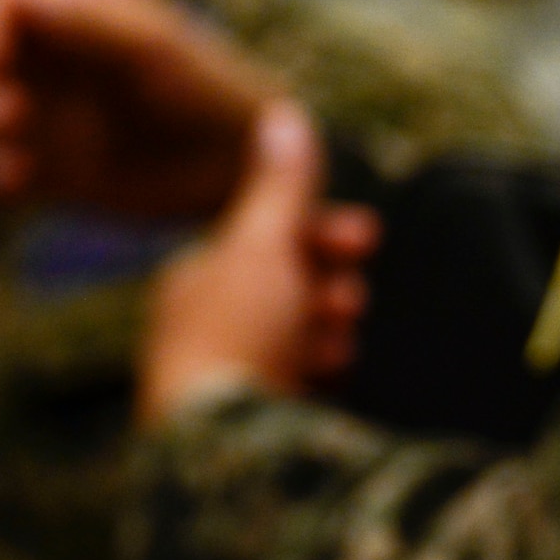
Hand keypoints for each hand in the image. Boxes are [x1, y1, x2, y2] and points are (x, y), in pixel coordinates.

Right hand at [0, 0, 279, 218]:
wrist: (239, 170)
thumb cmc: (209, 93)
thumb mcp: (156, 54)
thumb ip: (89, 24)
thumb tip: (21, 0)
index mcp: (64, 8)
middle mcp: (39, 57)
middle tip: (3, 122)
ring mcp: (34, 114)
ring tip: (7, 176)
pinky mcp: (37, 170)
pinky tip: (1, 202)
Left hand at [137, 101, 380, 426]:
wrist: (217, 447)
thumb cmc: (237, 335)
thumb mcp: (263, 243)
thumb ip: (281, 185)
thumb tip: (285, 113)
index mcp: (190, 281)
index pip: (262, 242)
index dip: (318, 233)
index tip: (368, 238)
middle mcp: (196, 331)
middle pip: (278, 292)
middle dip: (325, 285)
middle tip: (354, 298)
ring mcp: (218, 383)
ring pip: (286, 343)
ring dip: (323, 331)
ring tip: (343, 341)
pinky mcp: (240, 430)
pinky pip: (290, 390)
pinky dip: (316, 376)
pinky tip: (334, 380)